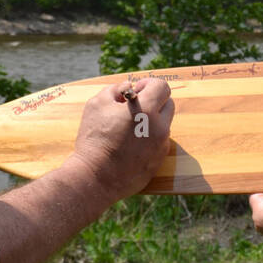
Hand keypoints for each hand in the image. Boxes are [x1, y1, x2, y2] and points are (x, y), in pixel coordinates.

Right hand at [64, 78, 174, 199]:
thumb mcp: (98, 103)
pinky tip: (129, 146)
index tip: (135, 91)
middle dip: (153, 101)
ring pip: (163, 125)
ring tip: (128, 129)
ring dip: (151, 121)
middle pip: (168, 104)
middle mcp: (160, 127)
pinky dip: (148, 140)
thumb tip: (129, 87)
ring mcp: (161, 146)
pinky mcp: (158, 162)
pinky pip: (159, 143)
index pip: (162, 86)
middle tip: (132, 109)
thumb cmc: (94, 138)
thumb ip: (116, 89)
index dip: (148, 84)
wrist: (95, 177)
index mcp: (147, 110)